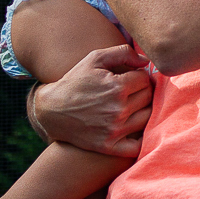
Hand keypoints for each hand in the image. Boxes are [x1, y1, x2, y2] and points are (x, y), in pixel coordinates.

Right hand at [29, 44, 152, 155]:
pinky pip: (137, 146)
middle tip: (131, 91)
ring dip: (142, 110)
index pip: (145, 80)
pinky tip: (132, 127)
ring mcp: (114, 130)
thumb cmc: (75, 81)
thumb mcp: (94, 58)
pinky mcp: (109, 146)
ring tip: (131, 106)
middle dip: (142, 91)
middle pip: (148, 98)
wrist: (51, 110)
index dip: (139, 76)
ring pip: (147, 118)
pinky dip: (140, 138)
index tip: (130, 78)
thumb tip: (146, 62)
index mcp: (117, 87)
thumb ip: (123, 52)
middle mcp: (118, 109)